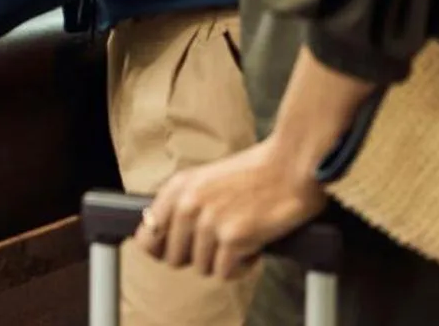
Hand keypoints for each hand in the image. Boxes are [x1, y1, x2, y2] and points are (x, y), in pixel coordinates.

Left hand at [135, 139, 328, 278]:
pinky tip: (254, 246)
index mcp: (178, 187)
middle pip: (174, 259)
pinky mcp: (232, 239)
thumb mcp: (207, 179)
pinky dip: (242, 267)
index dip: (162, 249)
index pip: (146, 236)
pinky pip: (226, 273)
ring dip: (224, 260)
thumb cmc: (256, 172)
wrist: (292, 164)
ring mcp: (208, 222)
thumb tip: (160, 242)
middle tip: (222, 242)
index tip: (180, 249)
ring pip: (202, 268)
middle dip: (198, 256)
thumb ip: (183, 205)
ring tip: (243, 237)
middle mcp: (188, 205)